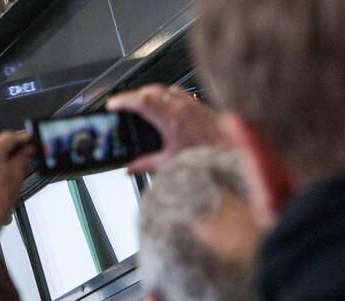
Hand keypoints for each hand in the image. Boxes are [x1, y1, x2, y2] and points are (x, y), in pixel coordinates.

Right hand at [107, 84, 225, 173]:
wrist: (232, 148)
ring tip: (138, 102)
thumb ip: (146, 164)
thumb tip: (130, 168)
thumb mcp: (171, 162)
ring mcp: (189, 102)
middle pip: (149, 91)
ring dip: (147, 92)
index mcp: (171, 119)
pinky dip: (164, 94)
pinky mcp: (196, 103)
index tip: (112, 104)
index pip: (141, 102)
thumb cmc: (207, 153)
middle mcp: (180, 106)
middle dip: (132, 96)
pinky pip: (176, 91)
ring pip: (162, 89)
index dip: (123, 100)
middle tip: (121, 104)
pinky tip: (162, 102)